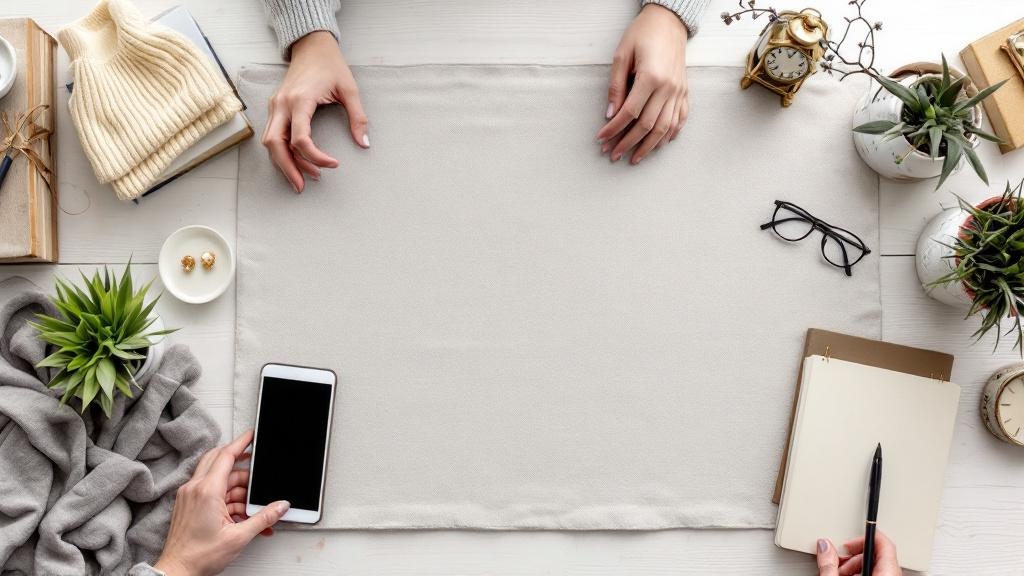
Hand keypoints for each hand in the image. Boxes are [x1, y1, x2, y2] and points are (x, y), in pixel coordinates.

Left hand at [153, 430, 289, 575]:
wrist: (177, 571)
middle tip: (257, 472)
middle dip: (240, 465)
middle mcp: (195, 489)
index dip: (241, 442)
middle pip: (220, 461)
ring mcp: (189, 496)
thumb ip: (263, 518)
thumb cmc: (198, 556)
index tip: (251, 435)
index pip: (225, 455)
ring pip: (218, 478)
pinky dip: (227, 499)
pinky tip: (240, 514)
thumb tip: (280, 506)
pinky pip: (211, 491)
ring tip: (250, 509)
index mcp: (206, 491)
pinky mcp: (188, 504)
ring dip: (237, 489)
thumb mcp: (239, 537)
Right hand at [262, 31, 368, 192]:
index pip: (300, 139)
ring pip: (270, 142)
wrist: (311, 46)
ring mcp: (275, 106)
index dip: (316, 157)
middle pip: (276, 144)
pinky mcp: (275, 107)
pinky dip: (281, 152)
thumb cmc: (331, 65)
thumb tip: (364, 143)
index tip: (334, 164)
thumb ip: (358, 117)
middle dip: (288, 168)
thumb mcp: (350, 89)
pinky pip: (272, 135)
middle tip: (303, 187)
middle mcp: (282, 104)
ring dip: (283, 163)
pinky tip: (294, 163)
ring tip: (301, 180)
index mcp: (300, 100)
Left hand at [597, 4, 688, 164]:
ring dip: (648, 146)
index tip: (601, 139)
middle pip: (647, 125)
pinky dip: (671, 134)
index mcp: (651, 77)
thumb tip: (611, 114)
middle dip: (628, 143)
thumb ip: (616, 86)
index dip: (613, 129)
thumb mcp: (622, 55)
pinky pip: (680, 118)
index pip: (629, 112)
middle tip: (613, 154)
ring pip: (665, 128)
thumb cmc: (642, 34)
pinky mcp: (685, 91)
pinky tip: (660, 144)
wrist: (669, 22)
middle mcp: (668, 87)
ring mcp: (679, 91)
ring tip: (635, 158)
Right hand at [816, 532, 901, 575]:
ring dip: (855, 567)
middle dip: (854, 555)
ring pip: (876, 566)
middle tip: (838, 561)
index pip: (883, 542)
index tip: (847, 542)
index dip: (862, 537)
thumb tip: (824, 546)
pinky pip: (877, 575)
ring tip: (839, 573)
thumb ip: (830, 563)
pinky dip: (860, 574)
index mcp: (887, 572)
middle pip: (877, 555)